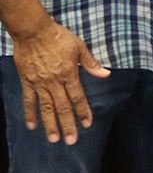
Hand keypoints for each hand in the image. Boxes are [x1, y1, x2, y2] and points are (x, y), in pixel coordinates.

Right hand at [12, 19, 109, 144]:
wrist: (33, 31)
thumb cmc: (59, 37)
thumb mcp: (79, 47)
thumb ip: (91, 63)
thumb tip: (106, 74)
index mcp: (69, 73)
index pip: (78, 97)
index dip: (83, 111)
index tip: (87, 124)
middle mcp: (54, 82)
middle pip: (62, 107)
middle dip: (68, 124)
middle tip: (72, 141)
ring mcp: (39, 83)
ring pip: (46, 108)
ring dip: (50, 124)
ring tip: (54, 139)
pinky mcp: (27, 81)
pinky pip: (28, 101)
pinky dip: (30, 114)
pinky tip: (32, 126)